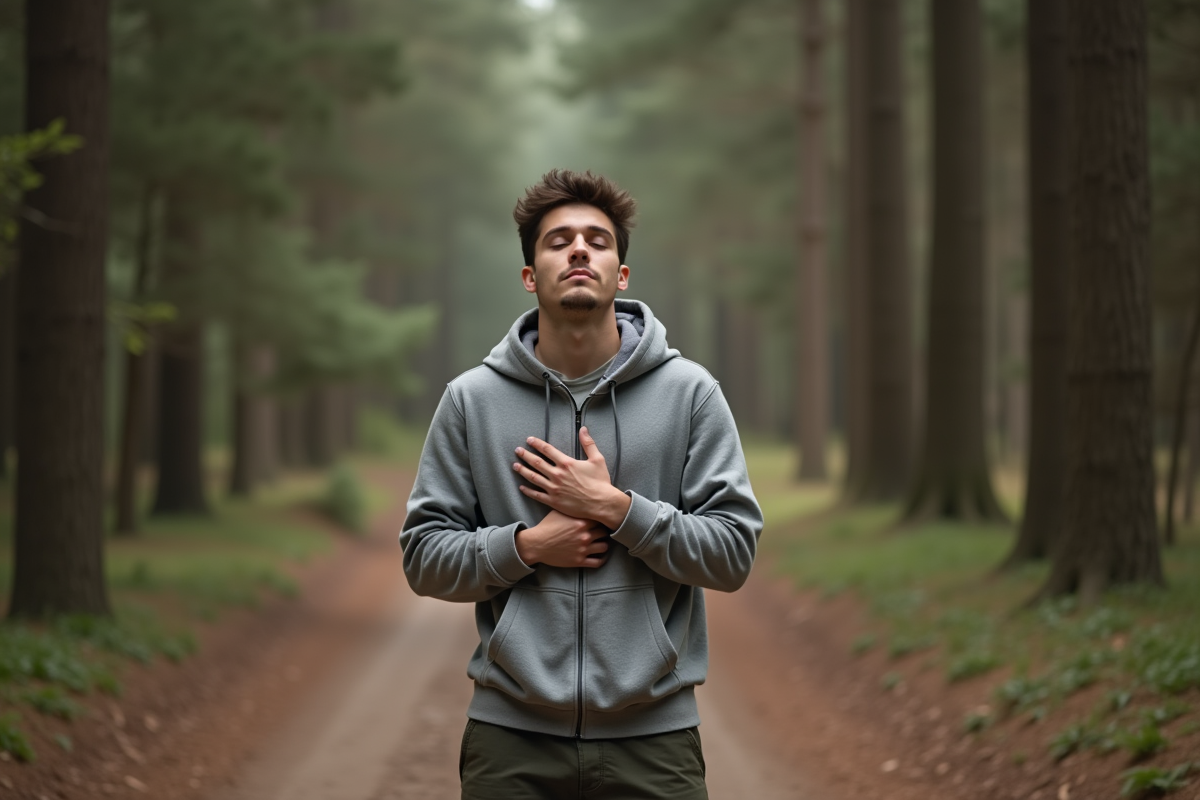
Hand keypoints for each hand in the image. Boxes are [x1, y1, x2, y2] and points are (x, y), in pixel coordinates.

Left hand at [513, 427, 631, 528]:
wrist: (602, 503)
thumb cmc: (601, 482)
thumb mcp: (597, 459)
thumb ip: (588, 443)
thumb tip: (584, 429)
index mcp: (567, 463)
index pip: (547, 450)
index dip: (537, 444)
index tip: (529, 440)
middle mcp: (557, 475)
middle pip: (536, 462)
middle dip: (525, 455)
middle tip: (517, 450)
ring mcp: (554, 488)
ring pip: (533, 477)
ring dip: (523, 471)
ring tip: (515, 466)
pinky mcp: (554, 501)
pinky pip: (537, 495)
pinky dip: (528, 491)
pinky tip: (521, 487)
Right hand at [515, 508, 609, 567]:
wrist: (536, 544)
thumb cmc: (546, 526)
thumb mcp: (558, 511)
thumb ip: (572, 507)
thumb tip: (582, 501)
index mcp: (581, 522)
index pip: (601, 518)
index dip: (601, 518)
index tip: (602, 518)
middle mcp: (585, 535)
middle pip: (604, 532)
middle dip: (604, 531)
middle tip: (602, 530)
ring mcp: (583, 549)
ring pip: (604, 546)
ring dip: (603, 544)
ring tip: (602, 542)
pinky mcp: (579, 561)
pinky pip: (598, 562)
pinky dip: (603, 559)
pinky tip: (602, 555)